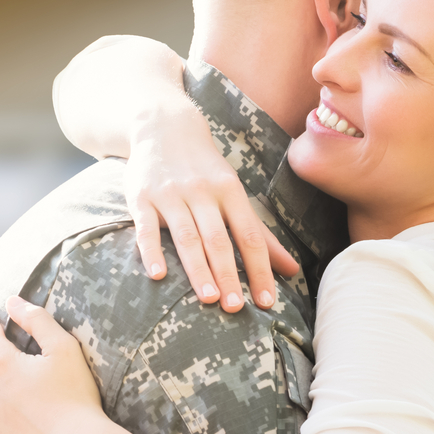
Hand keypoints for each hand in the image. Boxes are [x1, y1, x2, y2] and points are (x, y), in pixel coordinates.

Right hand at [124, 103, 298, 312]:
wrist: (163, 126)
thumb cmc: (205, 169)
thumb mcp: (235, 193)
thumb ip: (260, 234)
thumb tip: (293, 270)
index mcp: (230, 192)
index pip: (250, 235)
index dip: (260, 269)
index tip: (266, 302)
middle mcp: (202, 192)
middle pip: (218, 239)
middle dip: (229, 274)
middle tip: (236, 308)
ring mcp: (170, 194)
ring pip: (186, 236)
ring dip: (198, 268)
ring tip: (208, 298)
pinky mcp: (141, 197)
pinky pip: (146, 228)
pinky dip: (152, 251)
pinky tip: (158, 276)